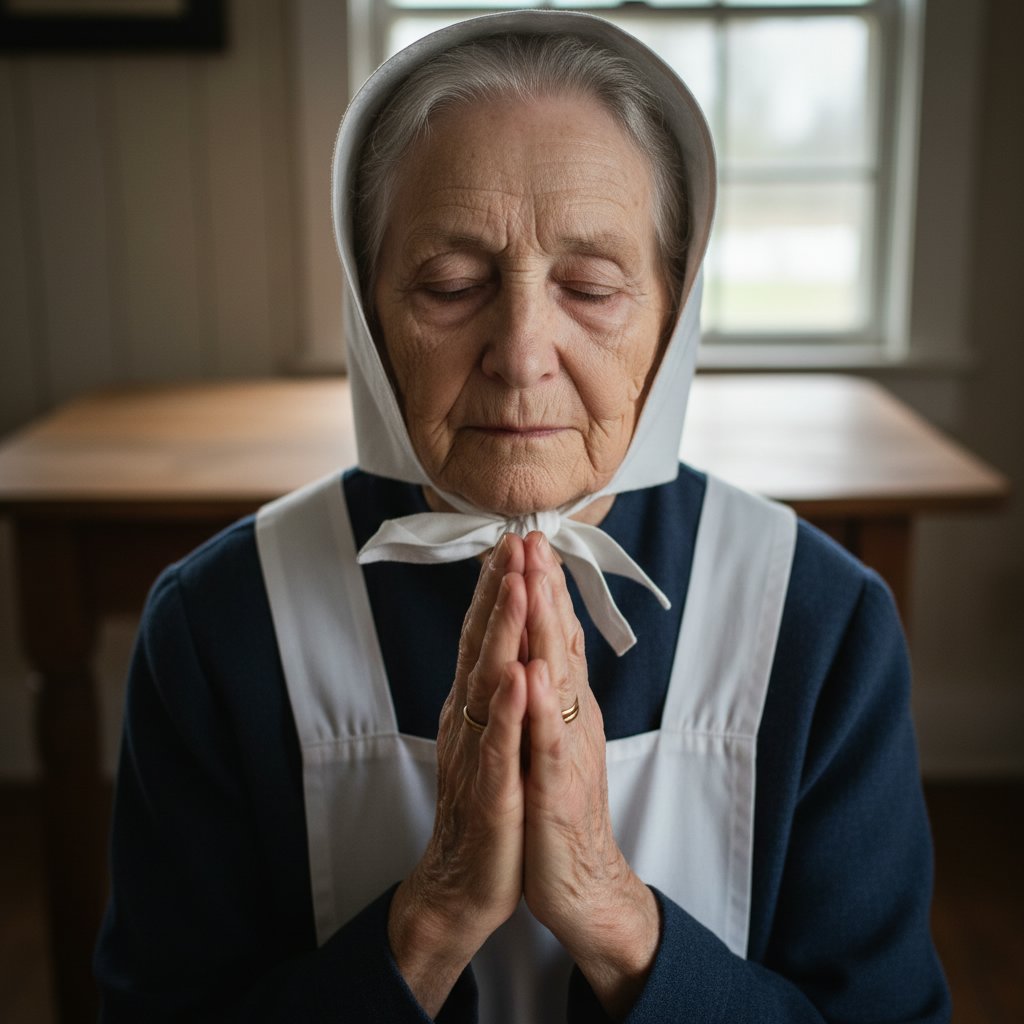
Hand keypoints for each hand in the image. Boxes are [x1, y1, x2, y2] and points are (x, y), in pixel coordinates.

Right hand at [388, 534, 528, 1014]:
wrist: (465, 882)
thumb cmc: (487, 803)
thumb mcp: (493, 733)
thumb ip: (495, 684)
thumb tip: (506, 637)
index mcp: (476, 705)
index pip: (486, 635)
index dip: (499, 586)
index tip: (514, 540)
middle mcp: (471, 719)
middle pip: (483, 644)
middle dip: (500, 590)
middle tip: (513, 539)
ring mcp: (479, 754)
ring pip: (489, 684)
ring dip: (501, 632)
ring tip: (515, 585)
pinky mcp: (492, 794)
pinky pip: (499, 747)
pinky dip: (508, 711)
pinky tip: (518, 678)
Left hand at [520, 533, 659, 1017]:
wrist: (580, 882)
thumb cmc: (559, 805)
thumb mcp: (552, 735)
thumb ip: (550, 687)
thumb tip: (540, 640)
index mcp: (563, 702)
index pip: (553, 632)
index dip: (542, 586)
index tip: (528, 538)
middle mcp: (569, 716)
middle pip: (558, 641)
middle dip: (543, 586)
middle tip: (532, 535)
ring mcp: (565, 750)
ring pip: (555, 679)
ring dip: (544, 628)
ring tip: (534, 580)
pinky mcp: (555, 791)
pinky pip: (544, 744)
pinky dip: (537, 707)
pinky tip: (531, 673)